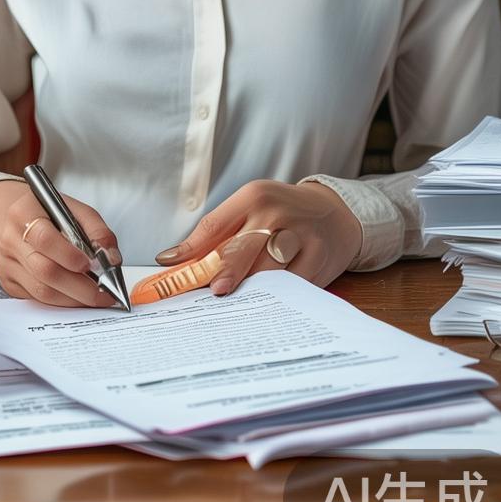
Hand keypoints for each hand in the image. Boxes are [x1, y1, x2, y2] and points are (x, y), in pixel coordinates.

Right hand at [0, 179, 122, 306]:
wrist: (14, 220)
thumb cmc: (48, 214)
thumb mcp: (74, 209)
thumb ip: (97, 230)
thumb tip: (112, 259)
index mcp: (24, 213)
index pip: (45, 239)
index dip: (70, 255)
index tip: (92, 265)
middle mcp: (10, 240)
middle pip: (44, 271)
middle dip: (79, 287)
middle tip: (105, 294)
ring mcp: (7, 265)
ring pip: (41, 291)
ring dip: (73, 299)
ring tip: (96, 298)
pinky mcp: (10, 284)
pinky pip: (38, 300)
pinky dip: (62, 302)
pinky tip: (78, 298)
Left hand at [155, 180, 362, 296]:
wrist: (332, 213)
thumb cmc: (280, 213)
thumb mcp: (251, 209)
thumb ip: (217, 233)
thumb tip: (173, 262)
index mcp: (254, 196)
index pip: (214, 225)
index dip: (190, 250)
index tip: (168, 268)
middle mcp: (276, 212)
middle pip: (240, 249)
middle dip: (222, 273)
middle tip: (212, 292)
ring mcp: (300, 235)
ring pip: (265, 271)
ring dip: (247, 290)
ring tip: (233, 303)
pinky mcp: (318, 258)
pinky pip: (290, 285)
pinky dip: (275, 297)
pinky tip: (263, 305)